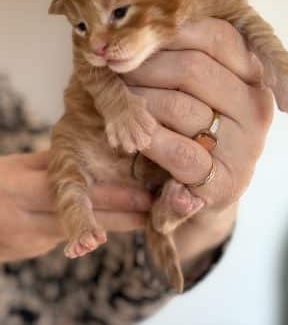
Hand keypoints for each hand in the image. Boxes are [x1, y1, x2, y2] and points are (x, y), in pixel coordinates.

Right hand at [0, 151, 150, 262]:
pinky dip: (89, 231)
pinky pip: (67, 237)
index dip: (112, 197)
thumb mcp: (19, 166)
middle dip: (122, 217)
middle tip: (153, 212)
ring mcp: (28, 238)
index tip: (143, 196)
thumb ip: (54, 163)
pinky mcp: (31, 250)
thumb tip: (96, 152)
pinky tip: (109, 225)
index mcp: (20, 187)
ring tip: (143, 220)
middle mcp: (25, 216)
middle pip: (82, 218)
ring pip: (80, 231)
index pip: (73, 193)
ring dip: (112, 226)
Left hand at [124, 18, 273, 261]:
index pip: (217, 36)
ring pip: (179, 107)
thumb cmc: (192, 128)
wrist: (202, 191)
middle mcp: (256, 106)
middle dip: (143, 66)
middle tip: (115, 69)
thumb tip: (136, 29)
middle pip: (193, 68)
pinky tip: (133, 137)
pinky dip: (148, 140)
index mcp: (253, 76)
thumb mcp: (194, 88)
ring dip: (138, 103)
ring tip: (119, 102)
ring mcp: (245, 146)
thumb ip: (181, 57)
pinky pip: (177, 151)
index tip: (135, 37)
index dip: (169, 33)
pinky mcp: (224, 181)